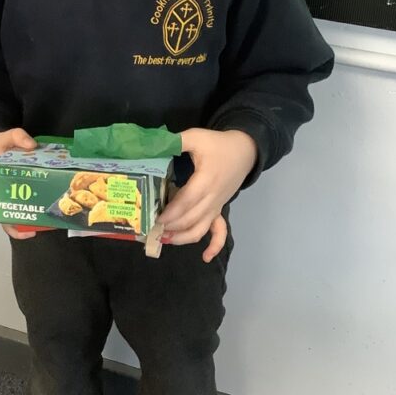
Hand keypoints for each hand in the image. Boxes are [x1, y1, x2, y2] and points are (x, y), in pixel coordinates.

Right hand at [0, 128, 37, 239]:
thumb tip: (32, 146)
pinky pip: (24, 198)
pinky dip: (35, 200)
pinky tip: (48, 198)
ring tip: (51, 215)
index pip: (0, 215)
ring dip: (33, 213)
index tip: (29, 231)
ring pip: (19, 209)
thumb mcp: (5, 136)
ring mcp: (7, 193)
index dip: (13, 227)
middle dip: (29, 221)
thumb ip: (18, 136)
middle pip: (12, 217)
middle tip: (47, 221)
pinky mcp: (15, 187)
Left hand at [158, 129, 256, 261]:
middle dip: (171, 226)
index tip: (156, 219)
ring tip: (164, 239)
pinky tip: (205, 257)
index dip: (171, 212)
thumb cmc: (218, 144)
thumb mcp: (195, 137)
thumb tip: (152, 145)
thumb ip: (175, 141)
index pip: (187, 201)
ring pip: (201, 228)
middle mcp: (213, 197)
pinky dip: (214, 246)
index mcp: (206, 180)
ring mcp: (217, 206)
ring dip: (183, 237)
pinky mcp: (220, 209)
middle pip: (191, 218)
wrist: (244, 150)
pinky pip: (220, 231)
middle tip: (151, 229)